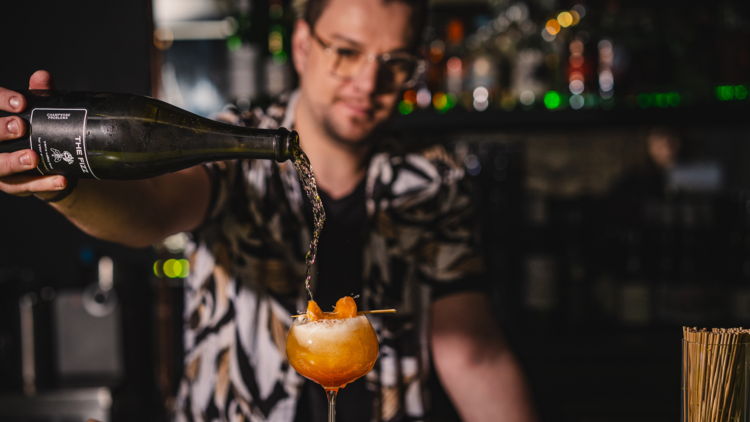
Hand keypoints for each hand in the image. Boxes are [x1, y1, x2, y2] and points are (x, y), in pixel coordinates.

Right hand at [0, 71, 68, 197]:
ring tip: (33, 157)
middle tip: (19, 126)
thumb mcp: (35, 113)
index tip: (20, 103)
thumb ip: (38, 96)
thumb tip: (42, 77)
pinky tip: (61, 180)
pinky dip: (44, 184)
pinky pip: (26, 186)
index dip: (0, 100)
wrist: (46, 165)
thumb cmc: (33, 133)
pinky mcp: (13, 186)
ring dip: (15, 162)